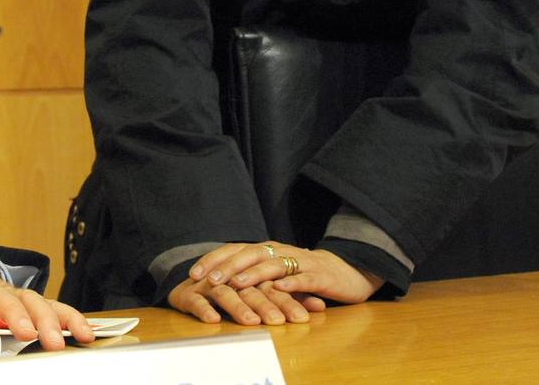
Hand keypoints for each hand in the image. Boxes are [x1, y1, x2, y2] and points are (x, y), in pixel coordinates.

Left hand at [170, 241, 379, 325]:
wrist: (345, 272)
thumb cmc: (302, 275)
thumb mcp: (274, 275)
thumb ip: (250, 277)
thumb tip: (214, 286)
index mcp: (266, 250)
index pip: (235, 250)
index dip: (214, 260)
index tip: (193, 274)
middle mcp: (280, 251)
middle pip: (250, 254)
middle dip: (228, 267)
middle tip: (210, 280)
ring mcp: (300, 262)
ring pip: (273, 265)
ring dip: (254, 274)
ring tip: (237, 283)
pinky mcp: (319, 276)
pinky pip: (303, 278)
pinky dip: (291, 283)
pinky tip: (279, 289)